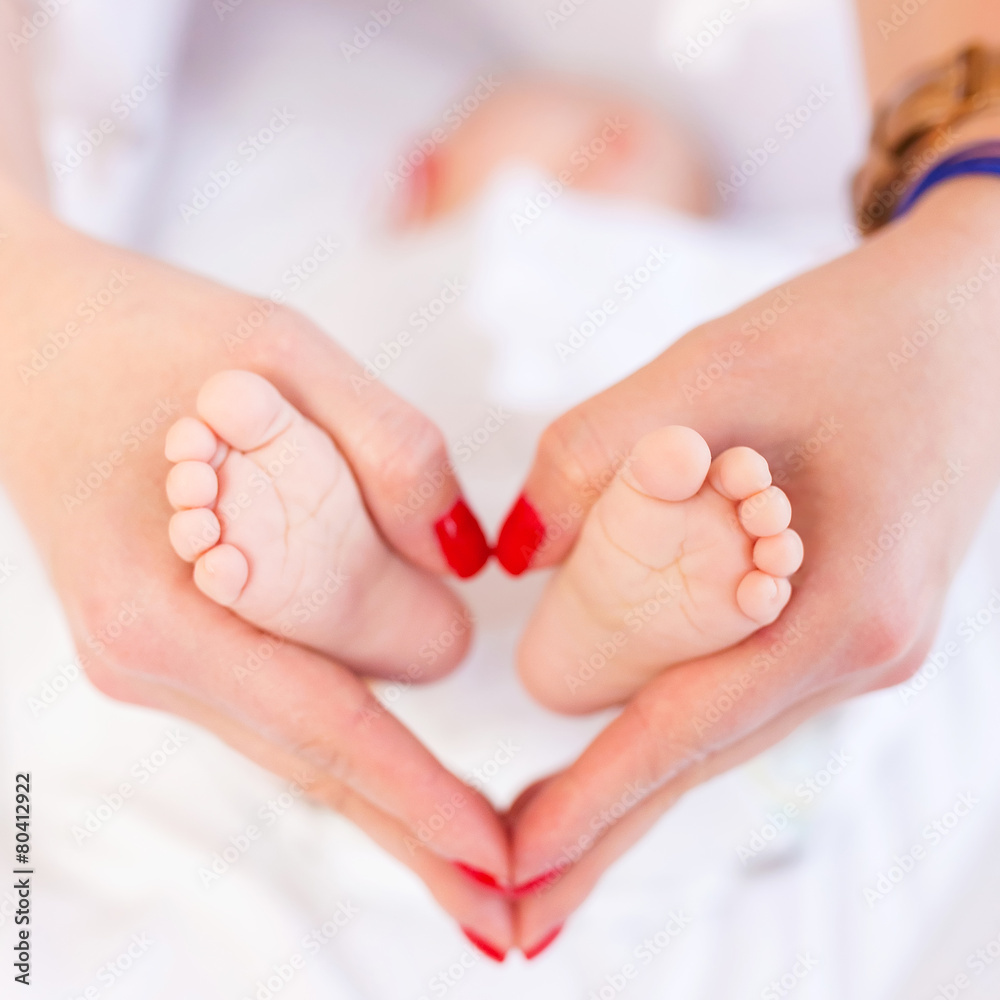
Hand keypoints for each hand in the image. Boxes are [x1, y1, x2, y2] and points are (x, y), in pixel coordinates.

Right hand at [0, 182, 512, 949]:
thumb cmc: (149, 334)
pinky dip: (352, 734)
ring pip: (308, 739)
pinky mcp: (174, 649)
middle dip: (425, 790)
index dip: (416, 795)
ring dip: (393, 774)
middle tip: (524, 874)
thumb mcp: (284, 353)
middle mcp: (150, 661)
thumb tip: (465, 565)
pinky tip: (405, 767)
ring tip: (477, 843)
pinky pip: (283, 705)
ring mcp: (155, 665)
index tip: (494, 865)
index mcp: (162, 604)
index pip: (324, 721)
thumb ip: (392, 449)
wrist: (27, 339)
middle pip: (326, 755)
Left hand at [500, 176, 999, 948]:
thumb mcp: (709, 370)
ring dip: (633, 784)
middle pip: (699, 761)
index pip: (686, 732)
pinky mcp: (846, 621)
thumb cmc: (851, 335)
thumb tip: (516, 556)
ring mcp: (859, 645)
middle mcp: (857, 653)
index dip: (593, 801)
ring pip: (720, 734)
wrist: (971, 321)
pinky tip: (625, 744)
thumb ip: (592, 452)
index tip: (511, 868)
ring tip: (547, 843)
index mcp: (841, 609)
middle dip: (600, 826)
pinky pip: (744, 693)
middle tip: (503, 904)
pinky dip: (674, 728)